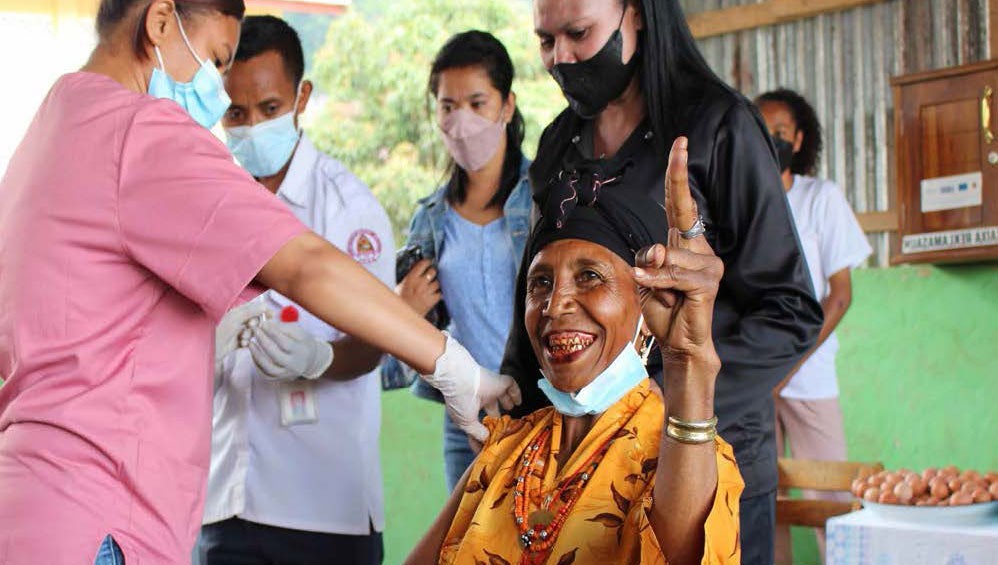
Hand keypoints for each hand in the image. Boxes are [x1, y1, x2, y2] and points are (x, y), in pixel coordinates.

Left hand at [215, 301, 269, 373]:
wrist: (206, 350)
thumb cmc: (217, 330)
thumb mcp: (235, 317)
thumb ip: (251, 310)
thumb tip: (266, 305)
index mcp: (235, 311)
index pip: (254, 308)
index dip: (263, 311)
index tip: (272, 316)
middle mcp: (236, 321)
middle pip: (255, 320)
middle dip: (256, 325)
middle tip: (251, 328)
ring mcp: (236, 332)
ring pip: (252, 332)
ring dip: (250, 335)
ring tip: (243, 338)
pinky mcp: (235, 344)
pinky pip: (248, 342)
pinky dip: (247, 343)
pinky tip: (243, 345)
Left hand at [248, 319, 333, 380]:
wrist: (309, 359)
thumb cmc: (301, 341)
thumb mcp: (298, 331)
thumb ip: (283, 327)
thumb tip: (266, 324)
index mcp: (300, 351)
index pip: (285, 343)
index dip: (273, 333)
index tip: (263, 323)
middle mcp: (294, 365)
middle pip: (275, 355)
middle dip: (263, 341)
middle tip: (254, 330)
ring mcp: (286, 373)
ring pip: (269, 368)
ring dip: (257, 355)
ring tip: (250, 343)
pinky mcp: (279, 379)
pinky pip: (265, 374)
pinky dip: (257, 364)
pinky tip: (253, 353)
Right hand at [397, 259, 441, 316]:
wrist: (402, 316)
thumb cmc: (399, 301)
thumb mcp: (400, 285)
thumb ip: (409, 278)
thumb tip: (416, 271)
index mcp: (411, 278)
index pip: (423, 264)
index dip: (427, 262)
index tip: (429, 262)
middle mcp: (420, 283)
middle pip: (433, 272)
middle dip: (433, 273)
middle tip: (431, 275)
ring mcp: (427, 292)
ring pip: (438, 283)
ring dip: (436, 284)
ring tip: (432, 287)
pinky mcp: (431, 301)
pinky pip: (440, 294)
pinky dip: (438, 294)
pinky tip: (435, 295)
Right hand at [422, 335, 521, 442]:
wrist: (460, 379)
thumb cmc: (460, 402)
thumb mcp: (467, 423)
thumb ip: (478, 434)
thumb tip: (488, 441)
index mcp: (472, 408)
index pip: (480, 422)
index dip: (485, 432)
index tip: (490, 444)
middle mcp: (482, 399)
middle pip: (493, 410)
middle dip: (499, 420)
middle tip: (506, 430)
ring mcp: (492, 390)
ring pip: (502, 396)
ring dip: (508, 403)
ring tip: (512, 409)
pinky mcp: (500, 382)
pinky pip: (511, 385)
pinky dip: (516, 393)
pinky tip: (519, 401)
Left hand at [633, 137, 722, 386]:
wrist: (680, 342)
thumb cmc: (664, 309)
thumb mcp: (646, 280)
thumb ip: (648, 261)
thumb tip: (658, 250)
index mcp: (682, 243)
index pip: (679, 203)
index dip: (678, 175)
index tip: (680, 144)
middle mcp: (698, 248)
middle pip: (684, 207)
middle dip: (680, 175)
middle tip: (680, 143)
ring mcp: (707, 264)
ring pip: (669, 255)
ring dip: (654, 274)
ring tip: (658, 290)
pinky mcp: (708, 282)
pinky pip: (675, 274)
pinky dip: (659, 282)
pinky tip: (658, 292)